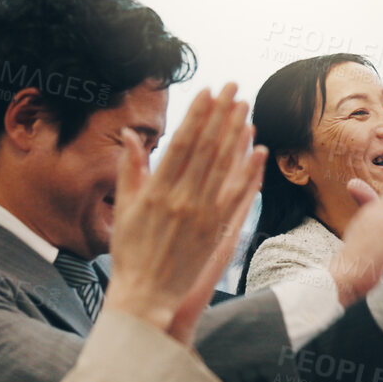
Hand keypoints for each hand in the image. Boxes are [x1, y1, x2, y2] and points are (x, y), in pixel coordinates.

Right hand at [105, 85, 268, 343]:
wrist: (147, 294)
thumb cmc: (130, 251)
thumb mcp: (124, 208)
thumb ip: (130, 170)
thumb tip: (130, 135)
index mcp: (156, 191)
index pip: (181, 144)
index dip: (196, 116)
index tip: (207, 91)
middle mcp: (182, 200)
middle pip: (207, 149)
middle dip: (221, 115)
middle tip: (234, 87)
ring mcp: (204, 215)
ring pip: (225, 167)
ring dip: (237, 135)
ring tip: (247, 108)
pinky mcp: (219, 230)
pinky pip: (238, 195)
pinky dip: (249, 172)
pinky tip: (259, 151)